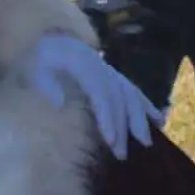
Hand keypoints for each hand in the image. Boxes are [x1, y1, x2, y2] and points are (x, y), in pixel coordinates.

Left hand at [23, 34, 162, 159]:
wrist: (50, 40)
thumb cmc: (40, 58)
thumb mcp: (35, 67)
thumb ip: (46, 83)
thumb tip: (59, 103)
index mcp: (82, 62)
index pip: (99, 92)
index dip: (106, 116)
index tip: (109, 140)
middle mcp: (101, 65)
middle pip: (117, 96)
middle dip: (122, 126)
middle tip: (121, 153)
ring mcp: (109, 69)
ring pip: (130, 93)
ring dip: (139, 118)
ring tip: (145, 142)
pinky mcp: (113, 74)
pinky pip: (133, 89)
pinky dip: (146, 104)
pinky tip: (159, 120)